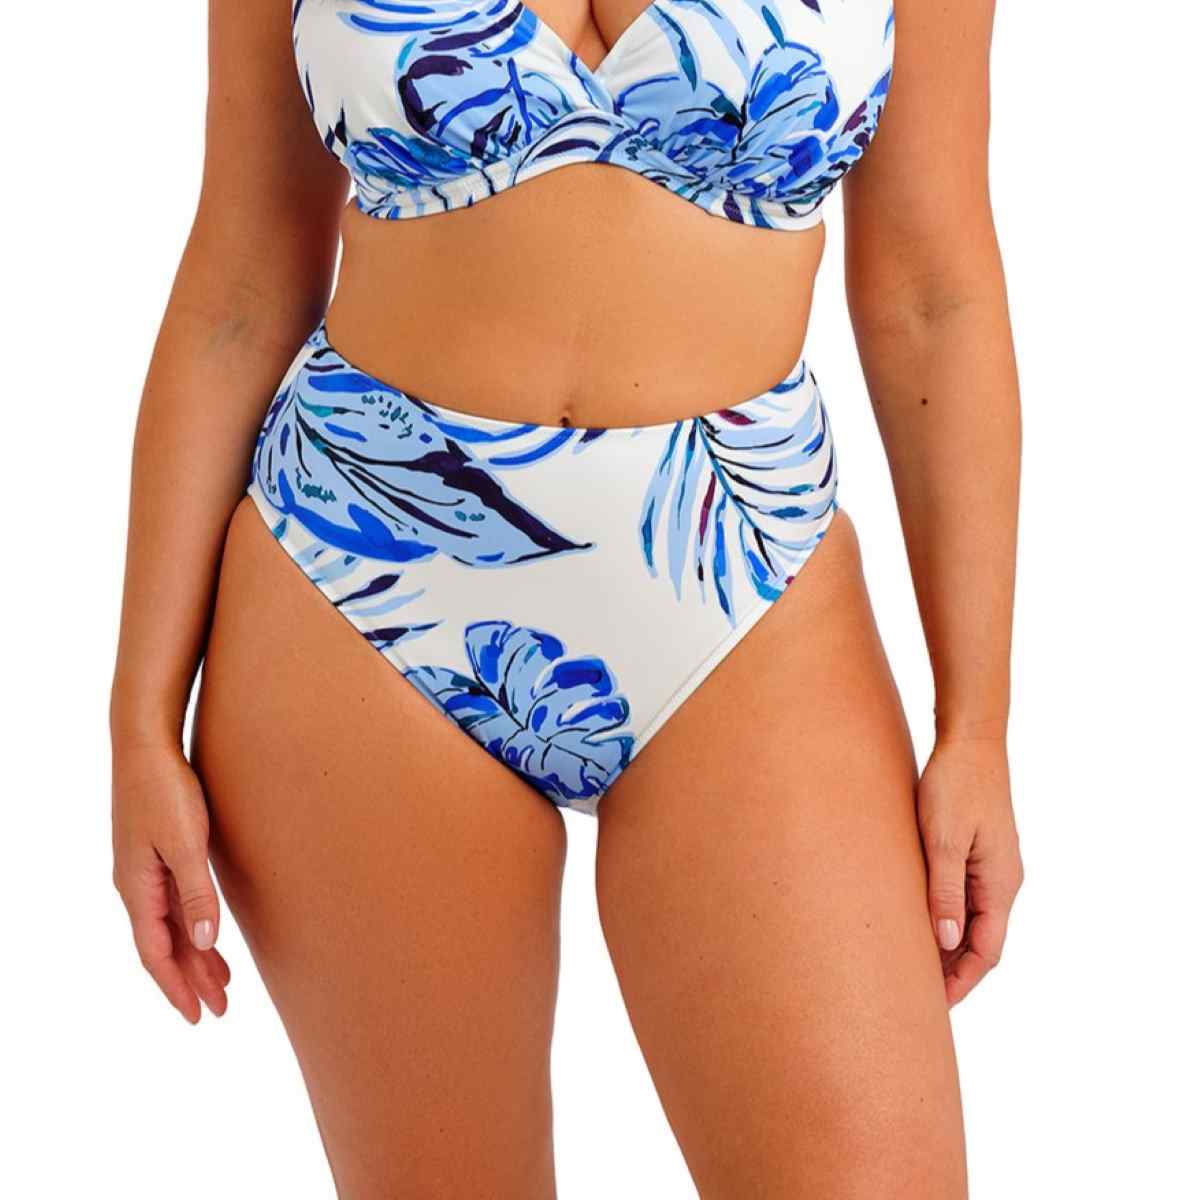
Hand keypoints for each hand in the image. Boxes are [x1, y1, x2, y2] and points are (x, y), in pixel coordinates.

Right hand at [111, 742, 229, 1022]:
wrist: (147, 745)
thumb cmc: (166, 790)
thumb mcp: (186, 844)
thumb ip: (195, 894)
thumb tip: (201, 944)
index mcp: (136, 888)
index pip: (155, 954)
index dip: (176, 987)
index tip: (197, 1016)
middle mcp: (135, 885)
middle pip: (164, 946)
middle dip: (190, 980)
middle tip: (219, 1009)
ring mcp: (144, 870)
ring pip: (170, 927)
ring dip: (194, 956)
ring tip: (221, 983)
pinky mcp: (157, 853)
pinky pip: (173, 903)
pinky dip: (192, 926)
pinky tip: (208, 934)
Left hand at [917, 735, 1022, 1005]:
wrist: (970, 740)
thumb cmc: (955, 786)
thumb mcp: (943, 840)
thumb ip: (945, 891)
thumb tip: (947, 942)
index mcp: (1000, 884)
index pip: (986, 952)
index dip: (961, 982)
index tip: (933, 1007)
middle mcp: (1002, 881)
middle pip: (980, 942)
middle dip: (952, 971)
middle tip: (915, 994)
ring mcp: (992, 866)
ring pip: (971, 920)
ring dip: (947, 945)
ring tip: (910, 965)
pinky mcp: (977, 851)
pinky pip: (964, 896)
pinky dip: (944, 916)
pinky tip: (917, 919)